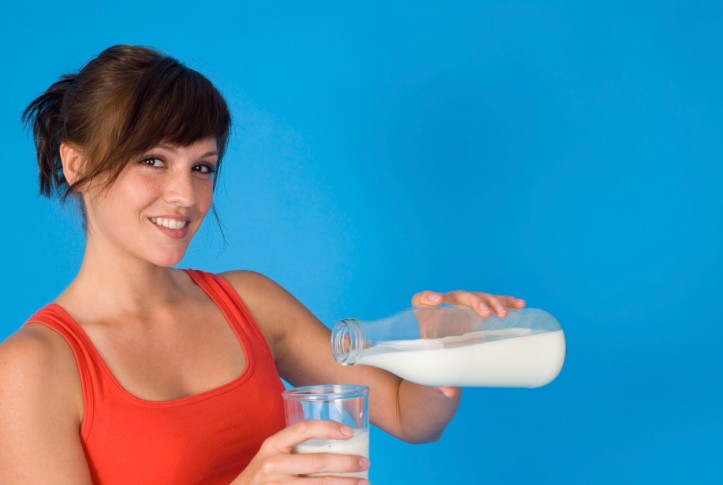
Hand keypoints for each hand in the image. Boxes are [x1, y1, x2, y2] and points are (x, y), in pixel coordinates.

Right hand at [231, 420, 368, 483]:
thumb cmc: (263, 473)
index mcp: (273, 444)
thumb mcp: (272, 453)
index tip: (350, 432)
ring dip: (345, 484)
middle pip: (317, 462)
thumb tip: (336, 442)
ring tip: (363, 482)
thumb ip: (295, 446)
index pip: (304, 429)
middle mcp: (273, 464)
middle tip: (365, 462)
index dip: (328, 428)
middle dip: (346, 463)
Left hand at [410, 288, 525, 397]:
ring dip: (491, 302)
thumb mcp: (437, 366)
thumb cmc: (437, 356)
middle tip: (485, 313)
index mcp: (427, 315)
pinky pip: (493, 302)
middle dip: (473, 302)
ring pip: (478, 297)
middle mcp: (446, 305)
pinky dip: (506, 301)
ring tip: (502, 313)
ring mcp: (464, 305)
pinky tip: (519, 304)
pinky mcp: (479, 309)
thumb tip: (450, 393)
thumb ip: (440, 379)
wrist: (448, 351)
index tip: (436, 301)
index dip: (427, 297)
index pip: (421, 299)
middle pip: (457, 296)